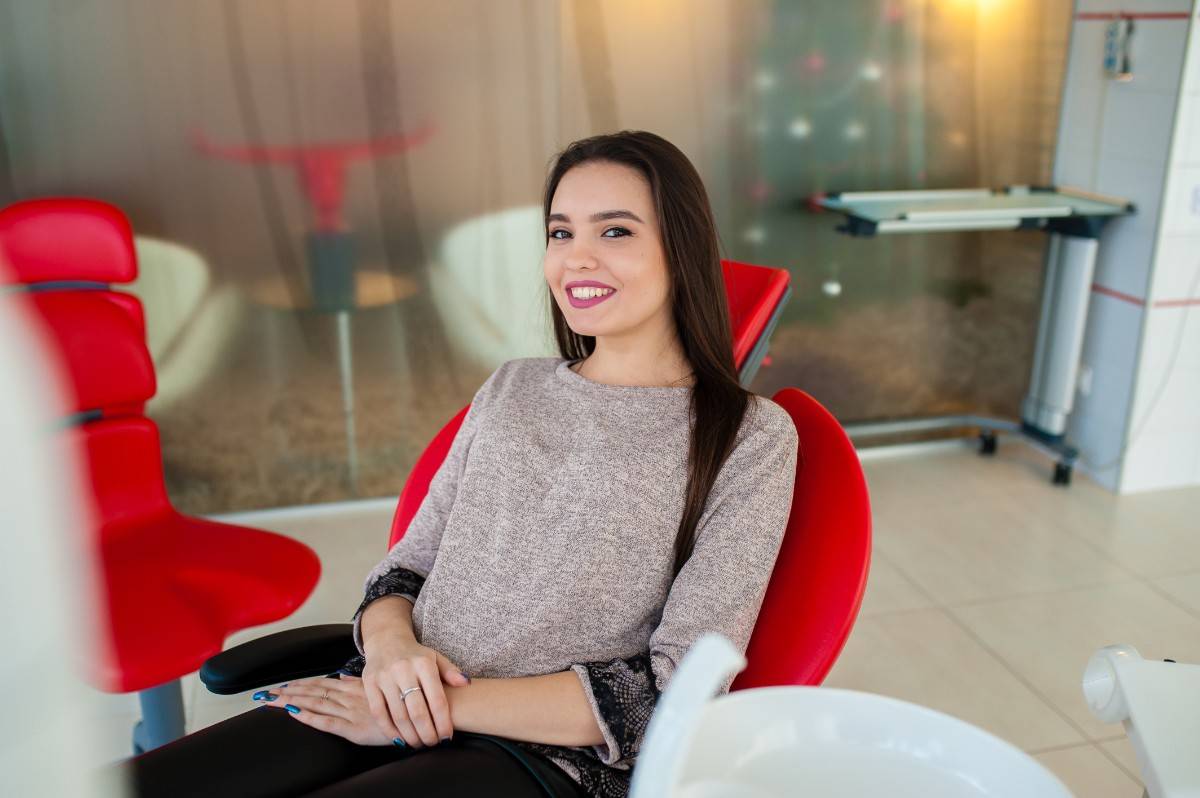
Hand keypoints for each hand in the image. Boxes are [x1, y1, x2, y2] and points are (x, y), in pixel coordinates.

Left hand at [270, 675, 400, 745]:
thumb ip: (359, 684)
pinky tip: (294, 714)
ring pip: (316, 704)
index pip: (321, 684)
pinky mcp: (355, 728)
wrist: (422, 710)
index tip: (283, 685)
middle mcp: (349, 696)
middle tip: (267, 693)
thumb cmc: (403, 701)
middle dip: (289, 692)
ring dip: (292, 702)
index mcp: (354, 687)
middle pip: (313, 692)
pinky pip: (327, 722)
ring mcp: (351, 712)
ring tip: (272, 701)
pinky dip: (309, 717)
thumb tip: (344, 678)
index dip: (301, 684)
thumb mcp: (378, 688)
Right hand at [362, 636, 470, 747]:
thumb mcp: (435, 658)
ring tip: (419, 744)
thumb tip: (466, 683)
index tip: (447, 737)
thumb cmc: (415, 655)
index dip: (443, 722)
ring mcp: (384, 677)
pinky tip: (399, 739)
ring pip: (398, 716)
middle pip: (417, 712)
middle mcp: (403, 669)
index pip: (437, 699)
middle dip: (427, 733)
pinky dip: (389, 730)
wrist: (386, 640)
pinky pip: (379, 713)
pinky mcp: (369, 683)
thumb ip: (451, 671)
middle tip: (433, 744)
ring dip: (410, 735)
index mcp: (424, 663)